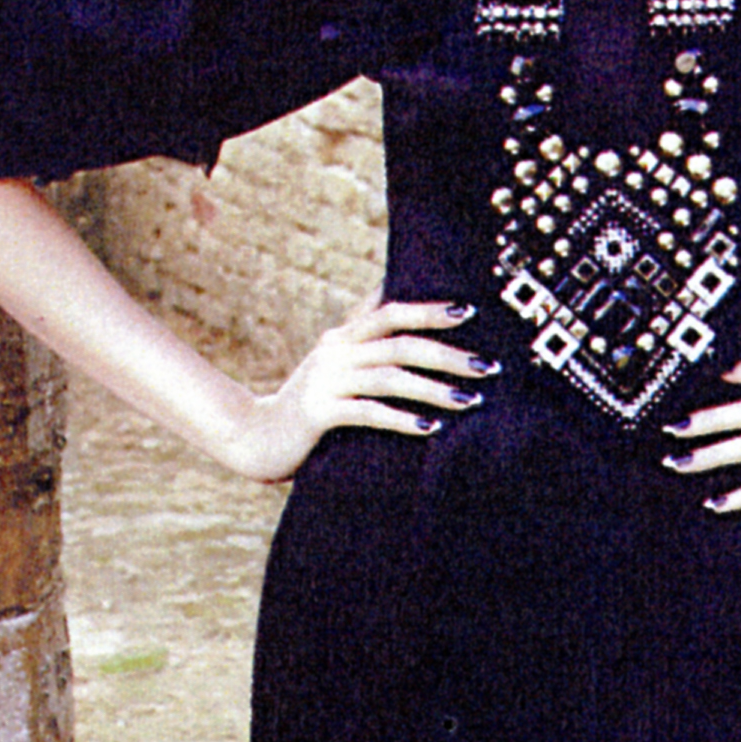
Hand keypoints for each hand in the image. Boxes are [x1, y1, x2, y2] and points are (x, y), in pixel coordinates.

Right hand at [208, 299, 492, 482]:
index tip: (469, 312)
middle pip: (400, 343)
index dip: (429, 309)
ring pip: (390, 377)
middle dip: (447, 354)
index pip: (390, 311)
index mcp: (342, 337)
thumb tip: (395, 303)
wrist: (253, 438)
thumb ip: (362, 339)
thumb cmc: (307, 405)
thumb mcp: (333, 364)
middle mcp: (335, 352)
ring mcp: (325, 381)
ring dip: (434, 389)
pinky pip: (368, 412)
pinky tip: (430, 428)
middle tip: (486, 367)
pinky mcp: (318, 413)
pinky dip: (402, 418)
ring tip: (469, 400)